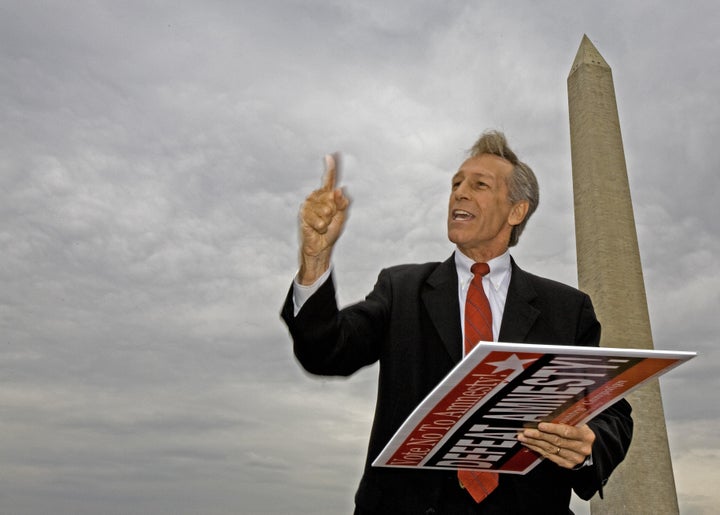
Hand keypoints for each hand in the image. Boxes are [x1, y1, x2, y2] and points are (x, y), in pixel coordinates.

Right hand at [298, 154, 350, 283]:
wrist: (321, 245)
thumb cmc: (331, 231)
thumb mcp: (342, 216)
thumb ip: (342, 203)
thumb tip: (338, 189)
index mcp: (327, 195)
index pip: (329, 179)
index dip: (331, 168)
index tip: (331, 155)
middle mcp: (317, 196)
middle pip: (331, 198)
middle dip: (335, 212)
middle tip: (329, 220)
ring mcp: (309, 204)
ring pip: (326, 210)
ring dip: (327, 221)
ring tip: (323, 225)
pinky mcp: (303, 214)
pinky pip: (318, 220)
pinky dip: (320, 227)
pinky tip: (317, 229)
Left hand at [517, 422, 594, 468]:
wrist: (589, 446)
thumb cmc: (580, 430)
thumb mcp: (578, 422)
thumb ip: (566, 418)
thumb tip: (547, 411)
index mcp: (585, 435)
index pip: (567, 432)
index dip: (553, 429)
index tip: (540, 425)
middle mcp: (582, 448)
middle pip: (557, 441)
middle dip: (539, 436)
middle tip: (526, 431)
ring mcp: (575, 458)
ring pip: (551, 449)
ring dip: (535, 443)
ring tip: (523, 437)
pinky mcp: (568, 464)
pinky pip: (550, 456)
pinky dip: (538, 449)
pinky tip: (530, 444)